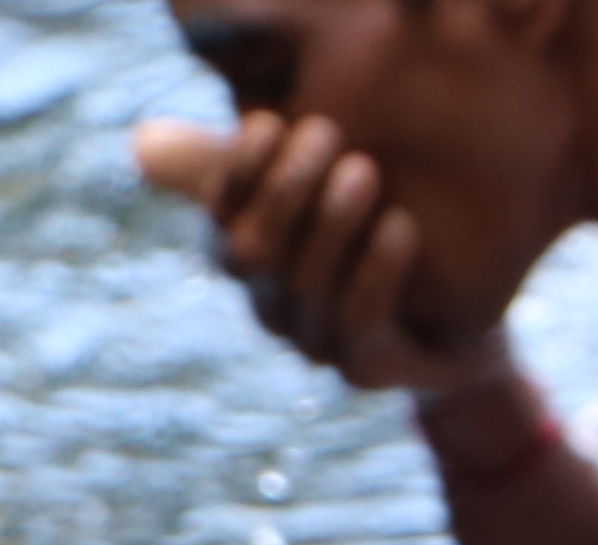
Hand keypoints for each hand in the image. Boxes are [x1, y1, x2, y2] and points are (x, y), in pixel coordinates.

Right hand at [131, 109, 514, 399]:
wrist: (457, 318)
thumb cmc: (372, 236)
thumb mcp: (310, 186)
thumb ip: (242, 163)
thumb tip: (140, 144)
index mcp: (250, 256)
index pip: (220, 216)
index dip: (235, 172)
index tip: (266, 122)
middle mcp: (272, 305)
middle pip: (254, 252)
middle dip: (284, 191)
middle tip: (325, 133)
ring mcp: (318, 343)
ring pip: (306, 286)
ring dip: (331, 225)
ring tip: (363, 171)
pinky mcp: (369, 368)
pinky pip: (361, 322)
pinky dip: (375, 271)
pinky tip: (399, 226)